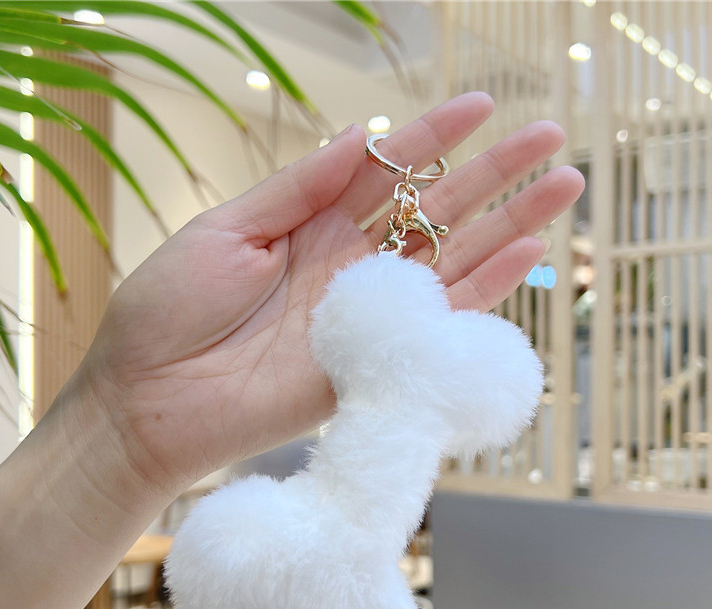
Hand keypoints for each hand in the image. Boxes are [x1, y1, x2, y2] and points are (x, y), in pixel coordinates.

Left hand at [81, 92, 583, 496]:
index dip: (434, 138)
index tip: (482, 104)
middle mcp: (348, 266)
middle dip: (494, 174)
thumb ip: (298, 188)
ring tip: (563, 185)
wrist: (148, 400)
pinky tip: (525, 255)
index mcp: (310, 225)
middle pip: (436, 213)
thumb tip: (360, 136)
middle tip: (551, 138)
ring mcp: (366, 315)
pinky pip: (439, 324)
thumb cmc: (168, 311)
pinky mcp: (373, 363)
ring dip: (509, 225)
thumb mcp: (226, 231)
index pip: (388, 173)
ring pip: (453, 262)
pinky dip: (483, 292)